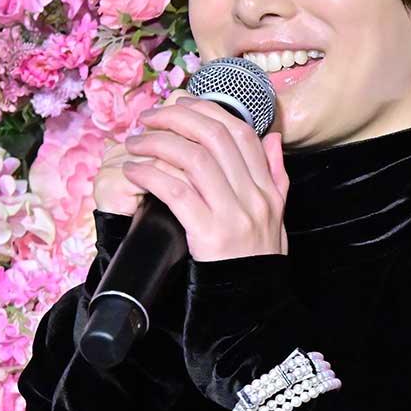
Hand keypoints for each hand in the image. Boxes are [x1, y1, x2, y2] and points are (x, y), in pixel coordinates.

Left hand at [122, 89, 288, 260]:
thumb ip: (276, 175)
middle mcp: (254, 196)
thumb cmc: (257, 260)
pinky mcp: (209, 234)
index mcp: (268, 188)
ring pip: (193, 158)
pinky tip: (133, 171)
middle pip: (214, 136)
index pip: (241, 132)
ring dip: (157, 143)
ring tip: (135, 144)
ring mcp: (233, 214)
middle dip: (177, 118)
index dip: (208, 111)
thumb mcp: (277, 215)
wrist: (252, 304)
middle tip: (150, 119)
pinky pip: (176, 191)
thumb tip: (271, 138)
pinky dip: (150, 174)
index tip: (180, 105)